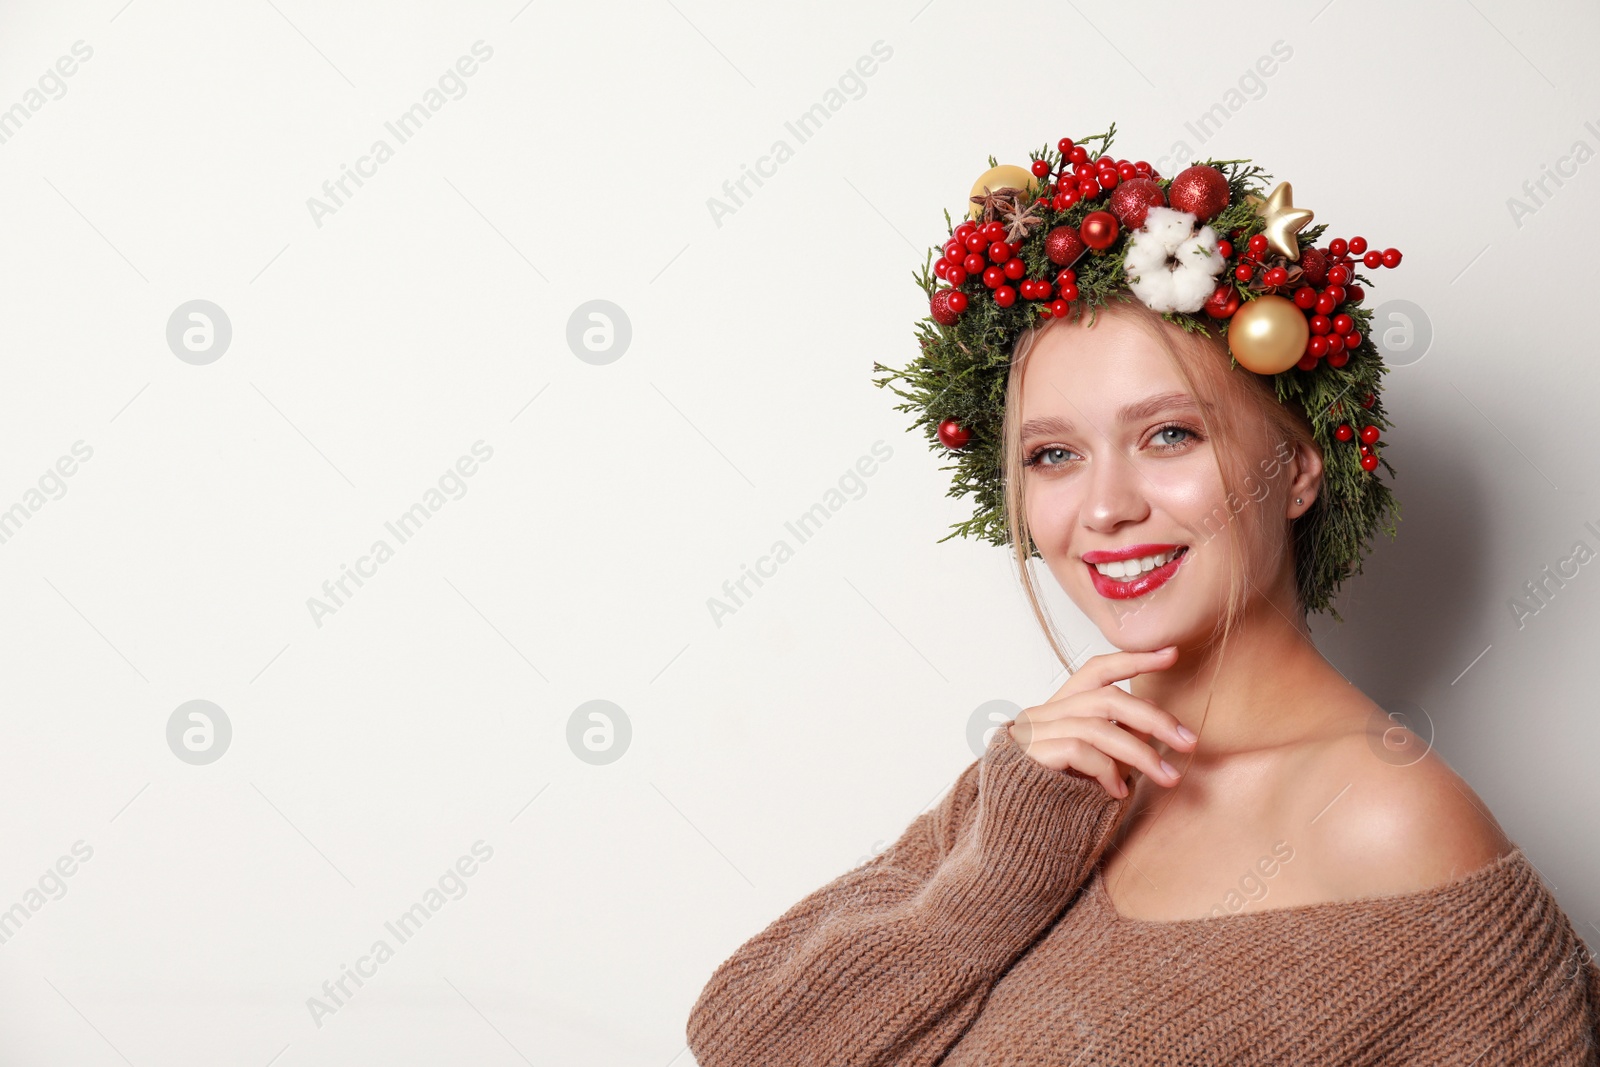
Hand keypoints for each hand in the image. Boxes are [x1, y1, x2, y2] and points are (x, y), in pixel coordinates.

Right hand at [1006, 646, 1197, 799]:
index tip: (1171, 653)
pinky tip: (1118, 792)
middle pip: (1106, 697)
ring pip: (1099, 726)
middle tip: (1188, 741)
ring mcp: (1034, 733)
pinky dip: (1107, 770)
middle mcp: (1043, 713)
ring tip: (1167, 777)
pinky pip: (1080, 750)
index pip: (1096, 671)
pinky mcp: (1031, 755)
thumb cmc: (1055, 801)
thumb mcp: (1095, 765)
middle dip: (1154, 717)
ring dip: (1141, 753)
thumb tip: (1152, 719)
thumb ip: (1116, 739)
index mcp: (1058, 710)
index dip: (1133, 659)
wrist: (1011, 836)